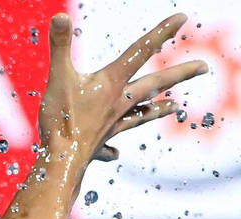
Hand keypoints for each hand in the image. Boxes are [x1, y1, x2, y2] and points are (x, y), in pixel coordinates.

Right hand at [40, 13, 206, 163]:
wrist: (62, 159)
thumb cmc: (61, 119)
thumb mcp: (58, 77)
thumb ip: (60, 46)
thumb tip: (60, 16)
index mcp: (111, 83)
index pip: (140, 51)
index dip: (161, 32)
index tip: (182, 19)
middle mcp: (118, 102)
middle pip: (154, 83)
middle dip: (179, 74)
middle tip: (203, 68)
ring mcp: (111, 124)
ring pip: (140, 113)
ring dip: (157, 109)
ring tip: (174, 106)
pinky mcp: (98, 142)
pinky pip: (108, 145)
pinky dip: (111, 149)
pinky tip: (115, 153)